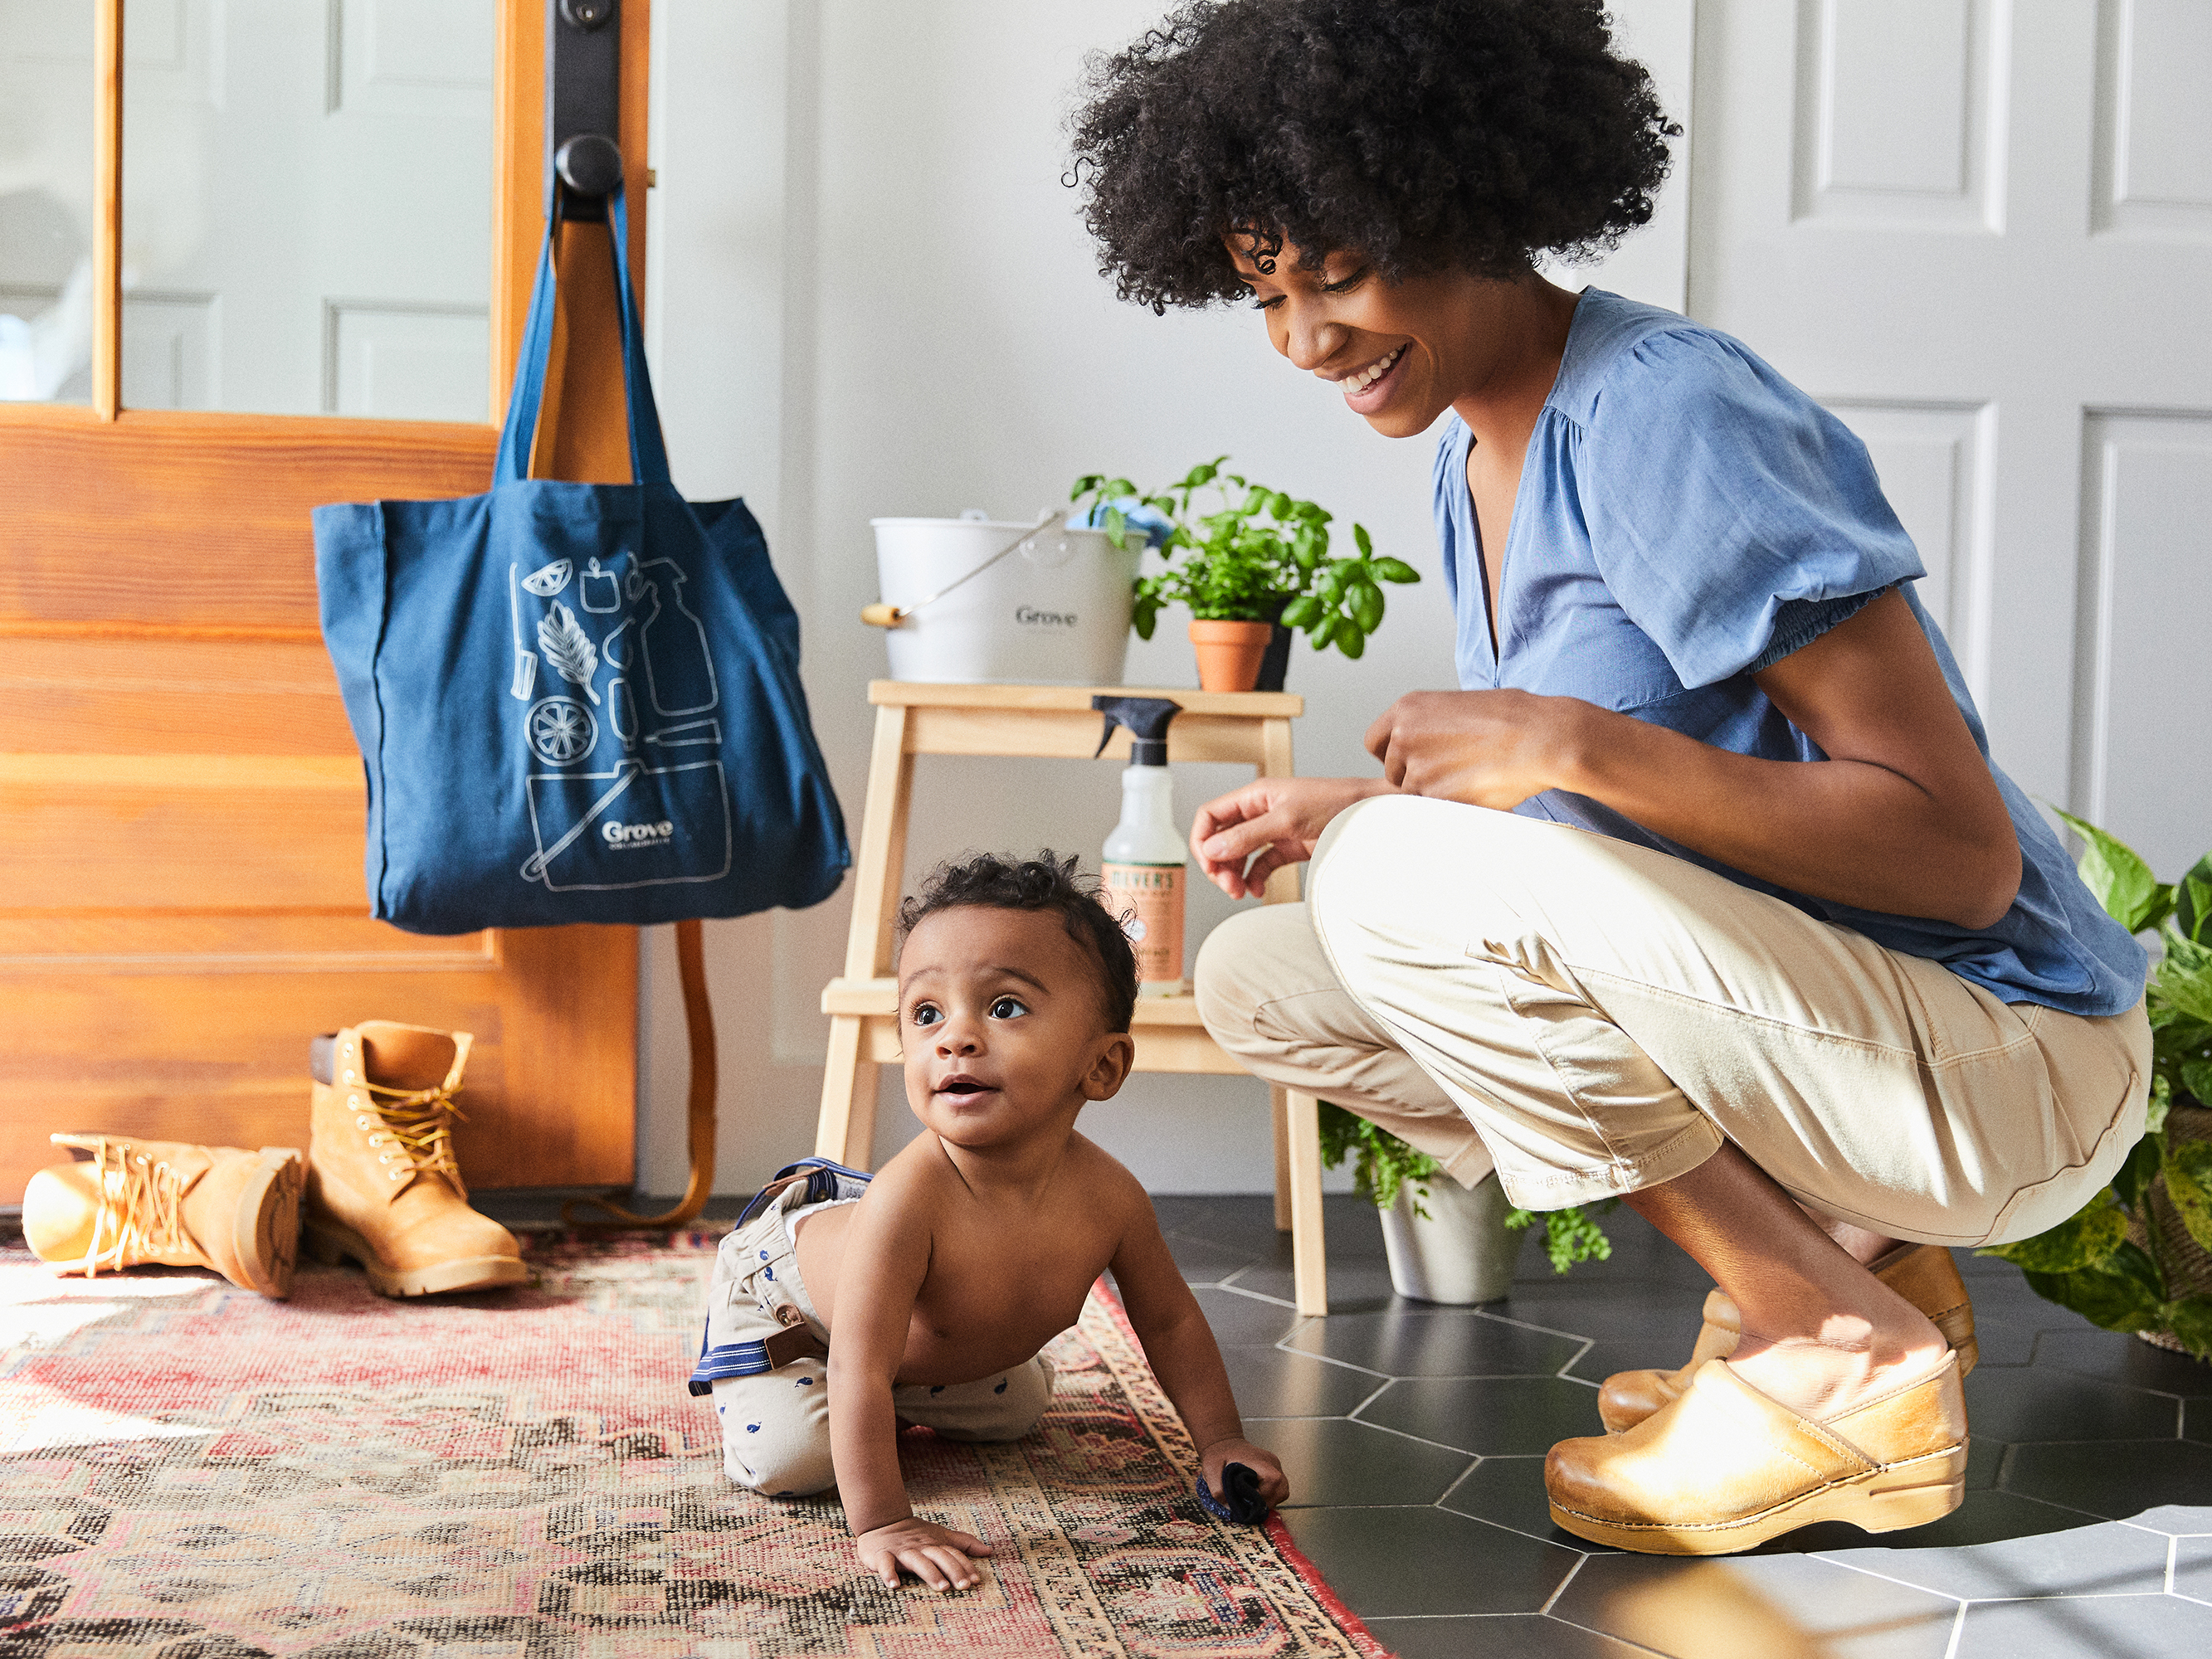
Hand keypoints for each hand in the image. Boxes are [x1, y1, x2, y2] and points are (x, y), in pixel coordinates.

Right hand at [854, 1516, 993, 1592]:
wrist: (881, 1520)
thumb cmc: (915, 1533)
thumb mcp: (940, 1535)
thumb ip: (964, 1543)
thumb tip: (989, 1551)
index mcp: (934, 1543)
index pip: (953, 1553)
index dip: (965, 1566)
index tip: (976, 1581)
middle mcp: (920, 1546)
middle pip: (939, 1557)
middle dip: (952, 1570)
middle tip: (963, 1586)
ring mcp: (901, 1550)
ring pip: (917, 1561)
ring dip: (930, 1573)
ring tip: (941, 1587)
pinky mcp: (881, 1555)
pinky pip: (885, 1564)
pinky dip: (888, 1574)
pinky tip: (894, 1585)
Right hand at [1191, 776, 1388, 898]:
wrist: (1372, 815)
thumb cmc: (1336, 805)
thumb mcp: (1288, 820)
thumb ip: (1248, 835)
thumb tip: (1212, 849)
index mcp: (1255, 796)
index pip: (1211, 816)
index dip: (1203, 840)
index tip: (1209, 865)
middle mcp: (1260, 812)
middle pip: (1221, 839)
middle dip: (1218, 864)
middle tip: (1228, 887)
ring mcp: (1273, 830)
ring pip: (1239, 854)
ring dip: (1234, 874)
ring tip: (1240, 892)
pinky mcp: (1288, 847)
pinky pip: (1260, 865)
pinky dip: (1255, 878)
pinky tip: (1257, 891)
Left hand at [1200, 1437, 1289, 1510]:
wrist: (1224, 1443)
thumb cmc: (1219, 1454)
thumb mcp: (1211, 1470)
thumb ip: (1218, 1490)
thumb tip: (1230, 1507)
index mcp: (1259, 1460)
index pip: (1274, 1481)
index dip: (1263, 1494)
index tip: (1249, 1497)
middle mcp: (1271, 1463)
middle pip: (1282, 1490)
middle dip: (1267, 1501)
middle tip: (1251, 1501)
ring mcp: (1274, 1466)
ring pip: (1282, 1491)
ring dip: (1270, 1500)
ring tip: (1253, 1498)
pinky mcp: (1274, 1471)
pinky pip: (1279, 1488)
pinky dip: (1270, 1496)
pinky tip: (1256, 1494)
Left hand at [1363, 689, 1580, 808]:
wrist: (1541, 738)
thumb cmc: (1514, 717)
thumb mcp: (1459, 705)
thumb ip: (1431, 724)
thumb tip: (1426, 741)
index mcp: (1408, 708)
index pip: (1374, 741)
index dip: (1391, 754)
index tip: (1408, 761)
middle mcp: (1404, 736)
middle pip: (1392, 772)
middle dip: (1415, 776)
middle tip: (1452, 771)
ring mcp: (1417, 768)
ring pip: (1412, 794)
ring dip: (1434, 792)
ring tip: (1470, 777)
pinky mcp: (1434, 797)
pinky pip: (1432, 810)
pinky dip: (1449, 807)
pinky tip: (1476, 790)